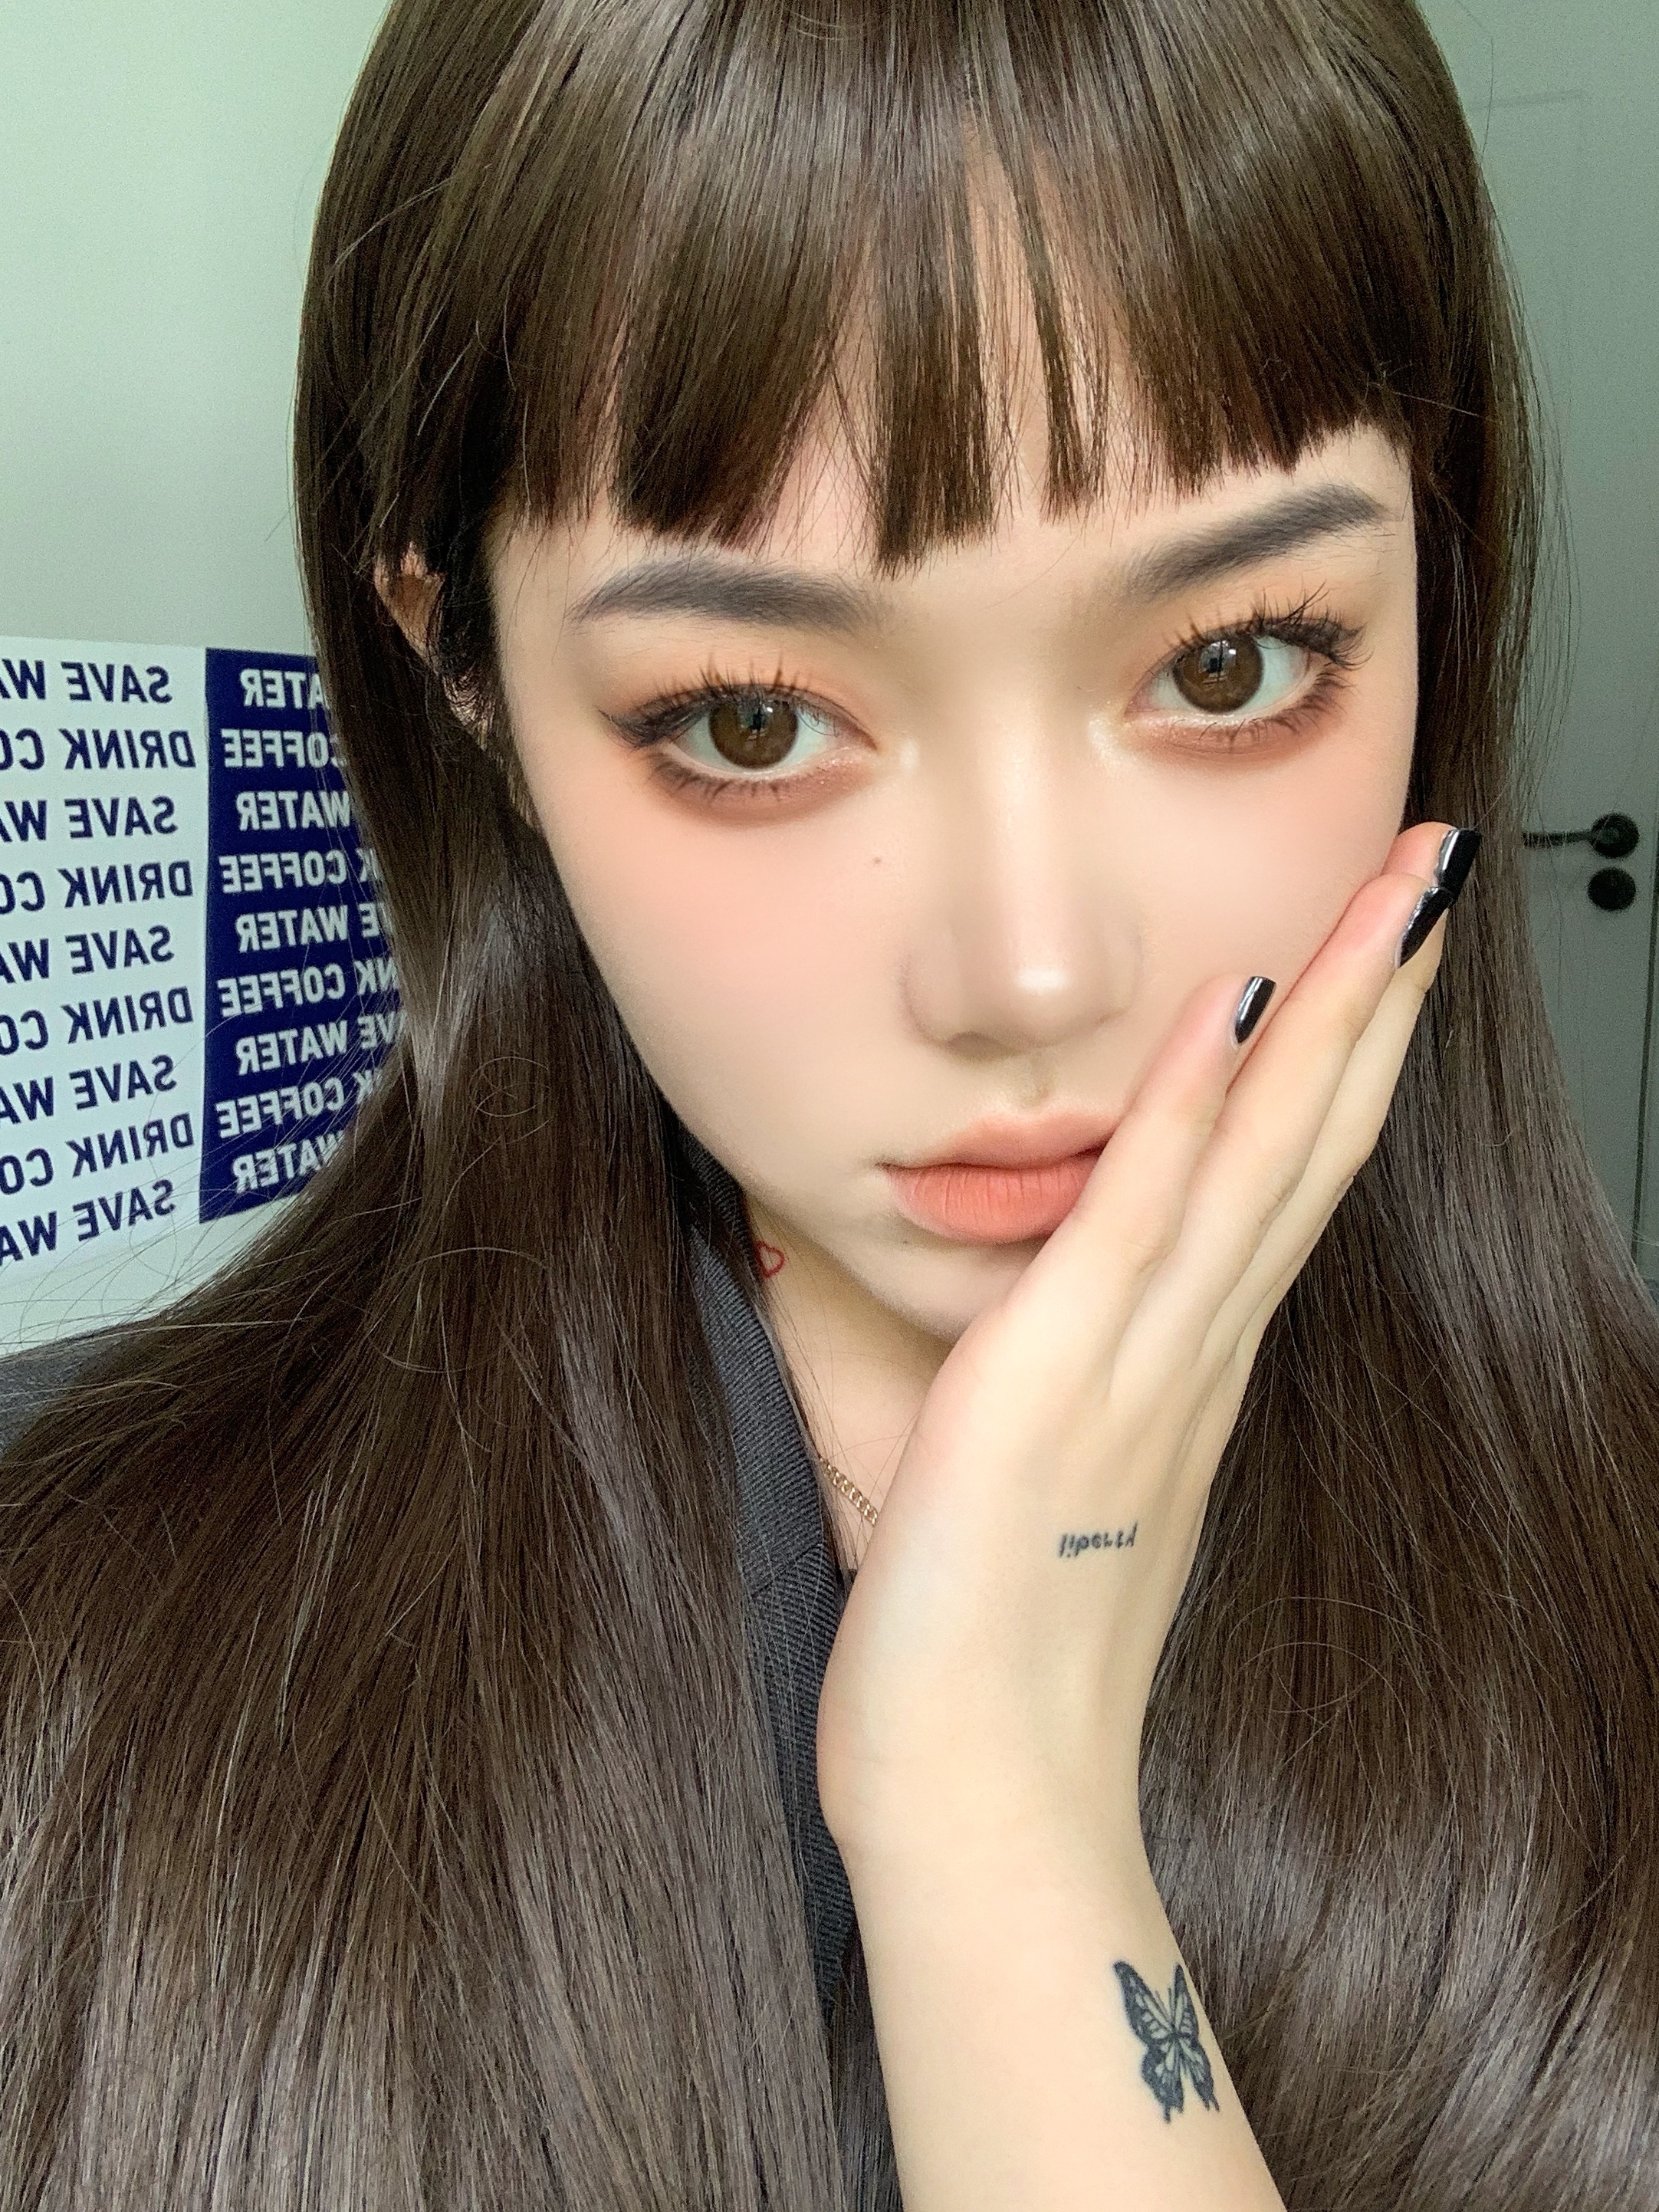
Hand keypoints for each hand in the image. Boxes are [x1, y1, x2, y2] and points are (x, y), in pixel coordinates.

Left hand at [816, 819, 1473, 1876]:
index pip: (1285, 1178)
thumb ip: (1062, 1385)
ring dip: (1331, 1011)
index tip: (1384, 949)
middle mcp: (1190, 1354)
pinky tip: (1236, 1007)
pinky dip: (1188, 1110)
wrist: (979, 1801)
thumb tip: (1041, 1312)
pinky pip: (1137, 1221)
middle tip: (1436, 869)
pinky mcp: (1053, 1385)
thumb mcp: (1043, 1487)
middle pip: (1310, 1139)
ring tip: (1394, 891)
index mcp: (1187, 1371)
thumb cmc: (997, 1656)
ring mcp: (1137, 1365)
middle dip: (1378, 993)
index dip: (1343, 1054)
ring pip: (1260, 1155)